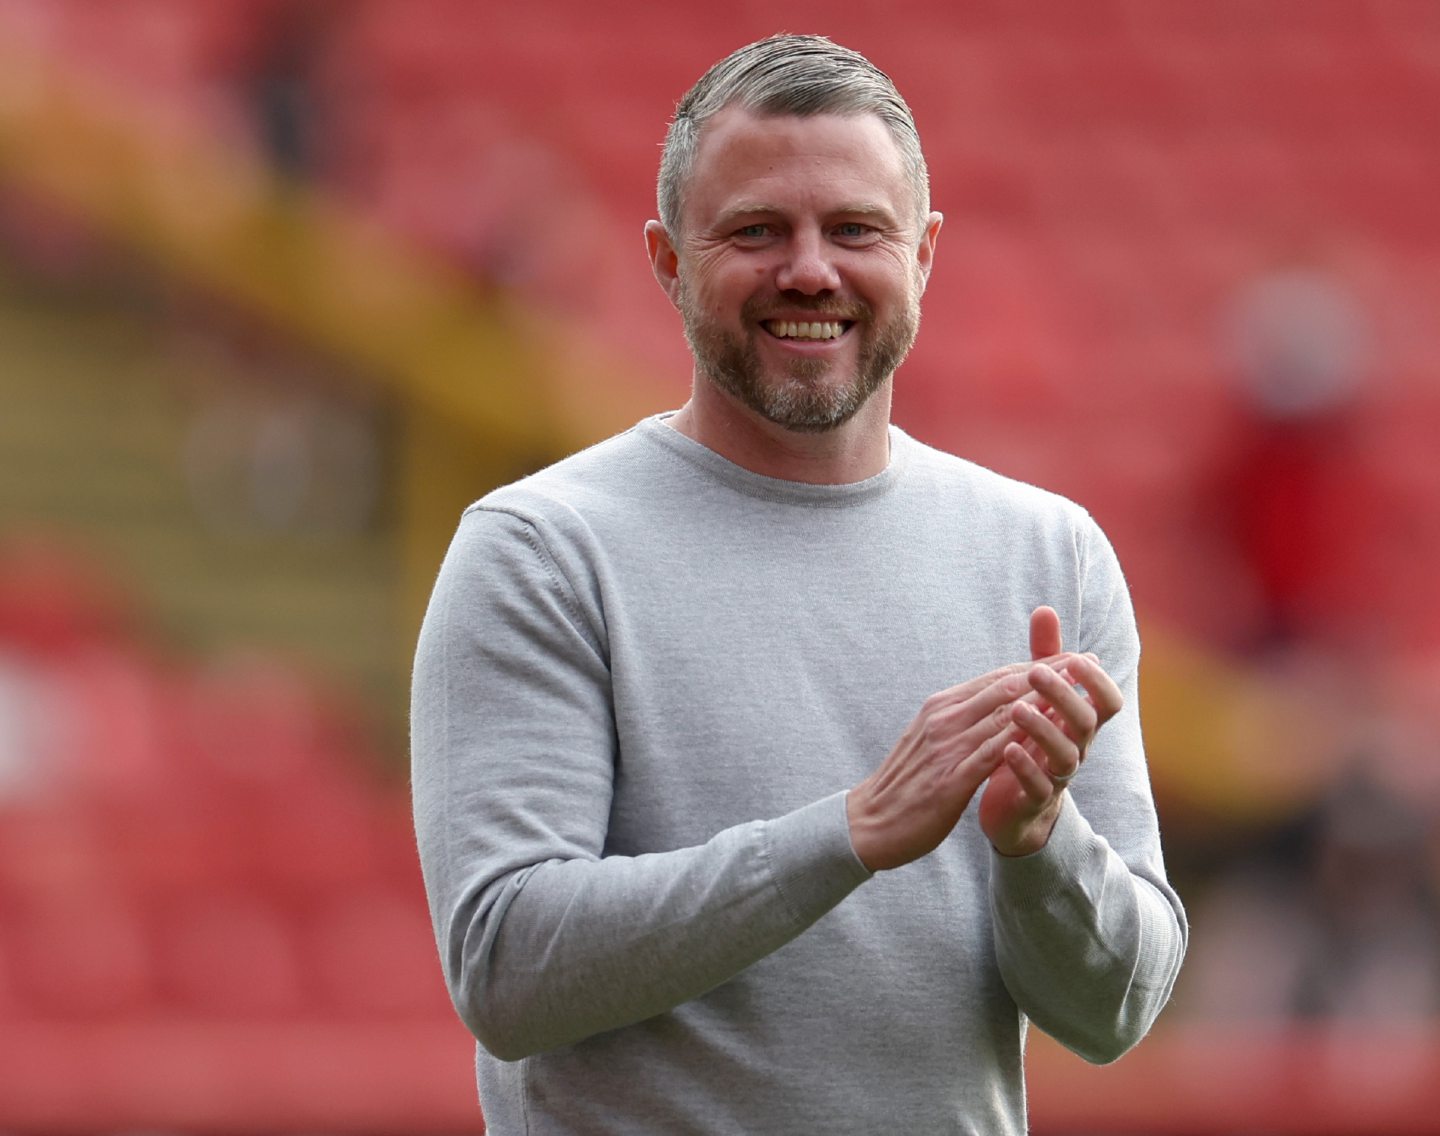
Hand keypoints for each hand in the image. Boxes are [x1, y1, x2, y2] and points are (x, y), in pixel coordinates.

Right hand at [847, 649, 1078, 871]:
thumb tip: (993, 706)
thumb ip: (959, 721)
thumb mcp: (931, 740)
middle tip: (1085, 661)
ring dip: (1043, 700)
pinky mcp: (950, 779)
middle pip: (1005, 688)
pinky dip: (1020, 739)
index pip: (996, 678)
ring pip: (1002, 714)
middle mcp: (944, 719)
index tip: (1069, 657)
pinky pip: (991, 753)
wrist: (869, 822)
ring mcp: (946, 747)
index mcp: (941, 707)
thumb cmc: (905, 784)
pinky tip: (1046, 735)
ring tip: (1078, 690)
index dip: (1036, 666)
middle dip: (1048, 674)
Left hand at [979, 607, 1123, 856]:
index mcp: (1080, 722)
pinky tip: (1006, 749)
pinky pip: (1038, 787)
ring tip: (1017, 710)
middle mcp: (1077, 748)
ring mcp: (1058, 776)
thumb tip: (1044, 610)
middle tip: (1036, 673)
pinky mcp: (1034, 800)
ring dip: (1043, 729)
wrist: (1015, 805)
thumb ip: (1044, 657)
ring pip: (1066, 755)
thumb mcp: (1038, 697)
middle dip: (1064, 696)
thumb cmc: (1031, 740)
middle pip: (1085, 722)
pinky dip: (1024, 767)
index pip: (1108, 701)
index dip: (1097, 681)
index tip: (1076, 659)